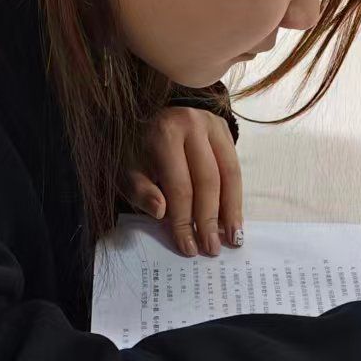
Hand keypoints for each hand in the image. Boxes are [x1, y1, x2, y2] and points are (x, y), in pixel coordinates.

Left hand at [122, 107, 243, 257]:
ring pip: (229, 173)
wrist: (147, 113)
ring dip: (232, 210)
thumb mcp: (126, 169)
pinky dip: (235, 195)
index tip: (188, 247)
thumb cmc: (135, 148)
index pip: (180, 186)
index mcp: (165, 134)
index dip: (184, 219)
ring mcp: (212, 124)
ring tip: (233, 238)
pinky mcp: (224, 129)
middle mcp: (193, 125)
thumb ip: (139, 191)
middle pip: (208, 181)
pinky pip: (235, 167)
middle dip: (210, 219)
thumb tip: (161, 212)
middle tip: (212, 248)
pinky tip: (234, 218)